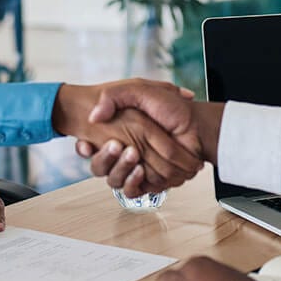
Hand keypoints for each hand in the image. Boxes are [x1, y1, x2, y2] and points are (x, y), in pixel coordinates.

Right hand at [75, 93, 224, 196]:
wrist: (196, 125)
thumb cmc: (171, 107)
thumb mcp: (140, 90)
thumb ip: (114, 96)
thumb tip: (94, 116)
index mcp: (117, 132)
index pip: (89, 146)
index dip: (83, 148)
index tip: (86, 144)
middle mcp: (123, 152)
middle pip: (99, 166)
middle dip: (103, 158)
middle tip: (115, 145)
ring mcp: (135, 168)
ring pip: (114, 179)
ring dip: (120, 168)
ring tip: (132, 154)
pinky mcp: (148, 182)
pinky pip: (132, 191)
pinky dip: (134, 182)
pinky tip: (140, 170)